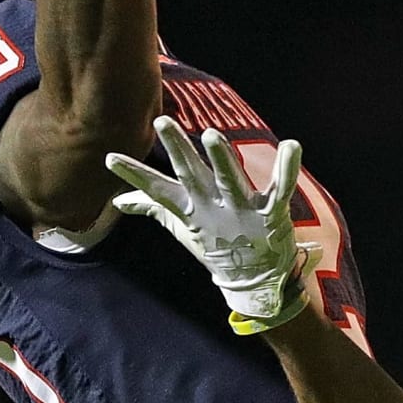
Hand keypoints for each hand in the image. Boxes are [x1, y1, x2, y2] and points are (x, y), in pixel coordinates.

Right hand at [106, 116, 320, 334]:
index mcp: (192, 208)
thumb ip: (153, 207)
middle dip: (178, 148)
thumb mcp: (183, 226)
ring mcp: (243, 210)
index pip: (158, 188)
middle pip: (192, 174)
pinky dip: (287, 167)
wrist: (255, 281)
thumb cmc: (217, 245)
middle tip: (163, 121)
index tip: (110, 158)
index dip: (136, 175)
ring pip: (230, 179)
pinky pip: (281, 187)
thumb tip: (119, 201)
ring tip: (211, 135)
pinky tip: (292, 144)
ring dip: (220, 158)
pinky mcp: (271, 213)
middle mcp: (214, 206)